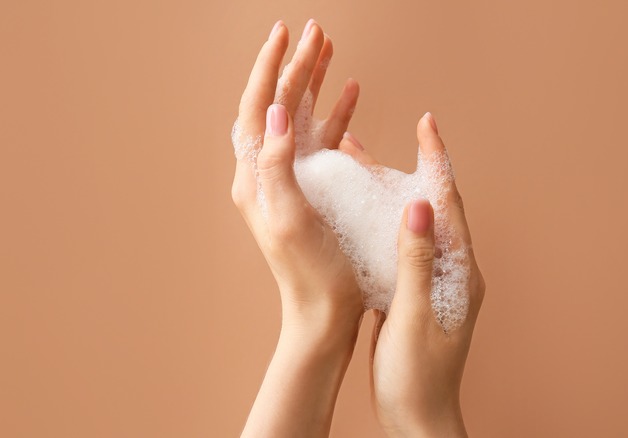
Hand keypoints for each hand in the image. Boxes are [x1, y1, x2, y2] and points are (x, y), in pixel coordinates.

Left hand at [232, 20, 361, 437]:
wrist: (324, 313)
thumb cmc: (309, 272)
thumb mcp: (290, 218)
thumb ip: (277, 164)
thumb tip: (275, 112)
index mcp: (255, 176)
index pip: (256, 107)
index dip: (269, 68)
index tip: (285, 33)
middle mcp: (268, 173)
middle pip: (280, 105)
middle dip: (296, 65)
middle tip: (316, 31)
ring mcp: (293, 179)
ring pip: (302, 117)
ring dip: (315, 82)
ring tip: (329, 49)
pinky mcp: (315, 190)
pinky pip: (322, 141)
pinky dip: (335, 113)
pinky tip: (350, 95)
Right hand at [340, 116, 485, 436]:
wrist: (418, 418)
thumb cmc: (418, 374)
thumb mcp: (414, 315)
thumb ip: (417, 259)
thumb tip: (422, 204)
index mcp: (458, 271)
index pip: (450, 203)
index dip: (437, 160)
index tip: (427, 122)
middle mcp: (452, 270)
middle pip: (432, 206)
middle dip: (408, 168)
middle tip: (378, 138)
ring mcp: (433, 281)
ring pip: (413, 224)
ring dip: (389, 192)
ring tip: (358, 164)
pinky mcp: (414, 293)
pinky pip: (400, 246)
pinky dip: (380, 222)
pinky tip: (359, 214)